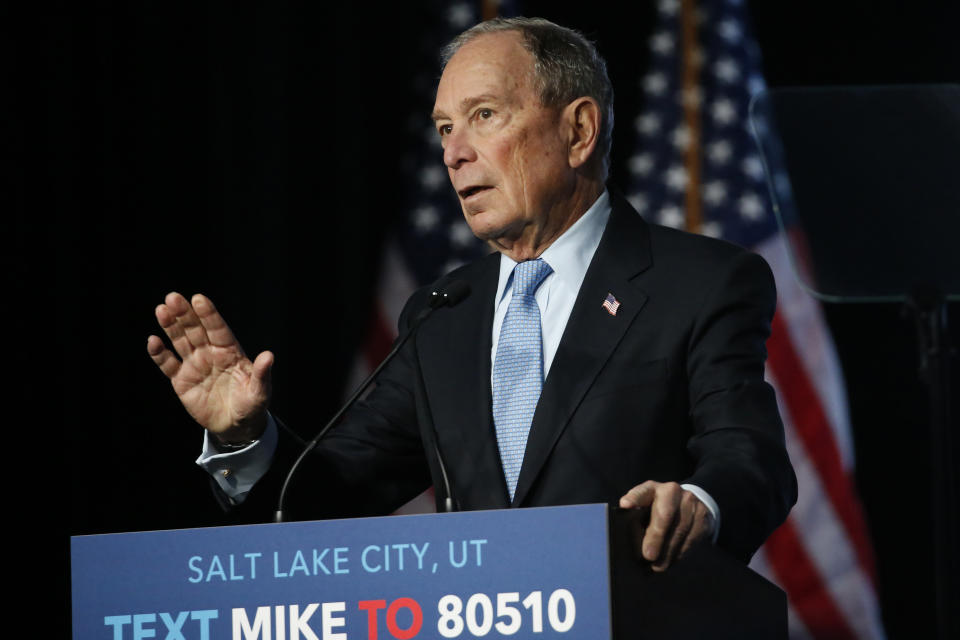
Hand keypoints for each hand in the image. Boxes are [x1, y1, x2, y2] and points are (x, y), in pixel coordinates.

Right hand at [147, 292, 272, 443]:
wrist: (236, 425)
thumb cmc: (251, 404)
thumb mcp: (260, 391)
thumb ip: (262, 374)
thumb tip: (269, 355)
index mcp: (230, 351)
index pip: (218, 329)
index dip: (208, 314)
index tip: (199, 299)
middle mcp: (210, 353)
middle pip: (195, 330)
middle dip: (185, 314)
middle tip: (173, 297)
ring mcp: (194, 365)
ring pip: (180, 341)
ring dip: (170, 326)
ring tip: (161, 310)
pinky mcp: (181, 380)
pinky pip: (168, 364)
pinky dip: (160, 354)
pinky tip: (153, 341)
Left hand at [619, 480, 715, 571]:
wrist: (691, 503)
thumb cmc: (660, 508)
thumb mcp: (646, 505)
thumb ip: (636, 513)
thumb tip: (626, 527)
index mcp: (654, 488)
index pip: (643, 491)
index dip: (634, 497)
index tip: (625, 505)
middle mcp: (674, 491)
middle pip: (665, 514)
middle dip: (656, 536)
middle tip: (648, 555)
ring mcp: (691, 504)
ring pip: (681, 530)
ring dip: (668, 551)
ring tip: (658, 565)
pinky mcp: (703, 518)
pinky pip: (692, 538)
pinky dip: (680, 553)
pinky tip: (671, 561)